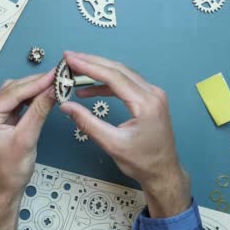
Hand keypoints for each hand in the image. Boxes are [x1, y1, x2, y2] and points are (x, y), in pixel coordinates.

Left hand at [0, 71, 54, 229]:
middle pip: (14, 89)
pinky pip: (17, 102)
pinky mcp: (1, 119)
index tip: (55, 74)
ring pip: (16, 93)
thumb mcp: (27, 138)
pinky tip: (44, 95)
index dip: (37, 82)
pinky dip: (31, 98)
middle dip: (37, 83)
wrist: (3, 189)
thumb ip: (39, 111)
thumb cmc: (10, 170)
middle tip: (59, 77)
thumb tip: (52, 90)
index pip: (14, 92)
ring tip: (55, 84)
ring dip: (35, 88)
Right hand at [60, 51, 190, 217]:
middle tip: (69, 58)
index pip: (114, 77)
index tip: (70, 59)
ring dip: (98, 71)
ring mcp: (153, 95)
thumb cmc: (141, 161)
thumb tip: (66, 106)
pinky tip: (89, 90)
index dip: (89, 66)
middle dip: (92, 62)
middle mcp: (152, 93)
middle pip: (118, 70)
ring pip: (122, 74)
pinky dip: (107, 84)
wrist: (163, 172)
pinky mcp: (149, 99)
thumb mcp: (111, 144)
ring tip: (75, 71)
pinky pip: (126, 84)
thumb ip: (87, 122)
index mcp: (146, 103)